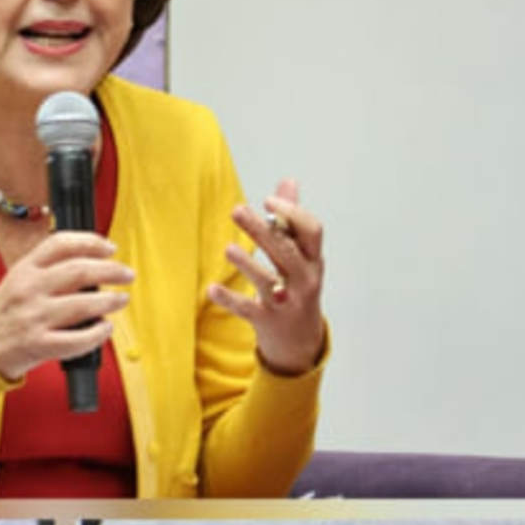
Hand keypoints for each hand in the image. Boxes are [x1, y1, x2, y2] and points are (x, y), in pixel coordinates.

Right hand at [0, 231, 134, 380]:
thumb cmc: (5, 315)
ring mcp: (34, 318)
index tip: (110, 248)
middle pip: (79, 271)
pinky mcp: (39, 345)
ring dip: (110, 301)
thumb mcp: (18, 280)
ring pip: (83, 304)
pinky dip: (98, 333)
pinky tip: (105, 328)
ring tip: (121, 299)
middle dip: (111, 270)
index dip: (91, 242)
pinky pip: (78, 340)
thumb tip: (92, 263)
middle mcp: (29, 290)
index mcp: (24, 269)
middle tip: (126, 274)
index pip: (61, 244)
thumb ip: (47, 269)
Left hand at [208, 178, 324, 374]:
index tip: (268, 200)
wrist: (300, 342)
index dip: (292, 214)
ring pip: (268, 283)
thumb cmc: (297, 287)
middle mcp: (304, 281)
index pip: (312, 232)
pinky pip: (247, 310)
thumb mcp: (301, 257)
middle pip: (286, 253)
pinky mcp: (267, 321)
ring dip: (247, 265)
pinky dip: (229, 300)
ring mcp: (287, 303)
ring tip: (228, 249)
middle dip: (262, 231)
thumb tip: (288, 181)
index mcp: (314, 260)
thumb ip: (291, 221)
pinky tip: (210, 289)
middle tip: (236, 210)